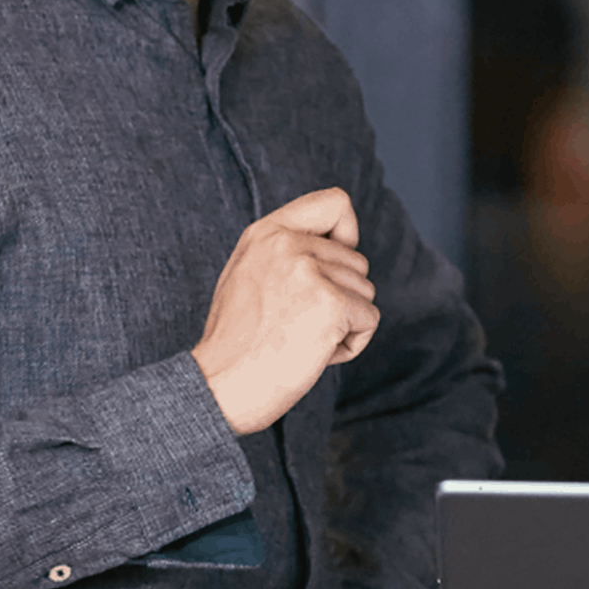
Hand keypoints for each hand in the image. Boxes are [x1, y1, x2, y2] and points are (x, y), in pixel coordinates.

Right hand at [192, 187, 379, 433]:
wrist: (219, 385)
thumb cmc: (236, 342)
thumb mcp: (248, 274)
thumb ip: (285, 251)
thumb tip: (338, 244)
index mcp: (267, 232)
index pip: (334, 202)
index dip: (347, 234)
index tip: (335, 264)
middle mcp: (288, 244)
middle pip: (357, 262)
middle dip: (340, 297)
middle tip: (296, 324)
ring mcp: (310, 271)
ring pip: (365, 293)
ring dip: (344, 323)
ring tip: (300, 339)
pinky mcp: (331, 304)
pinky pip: (369, 319)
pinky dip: (351, 344)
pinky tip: (315, 354)